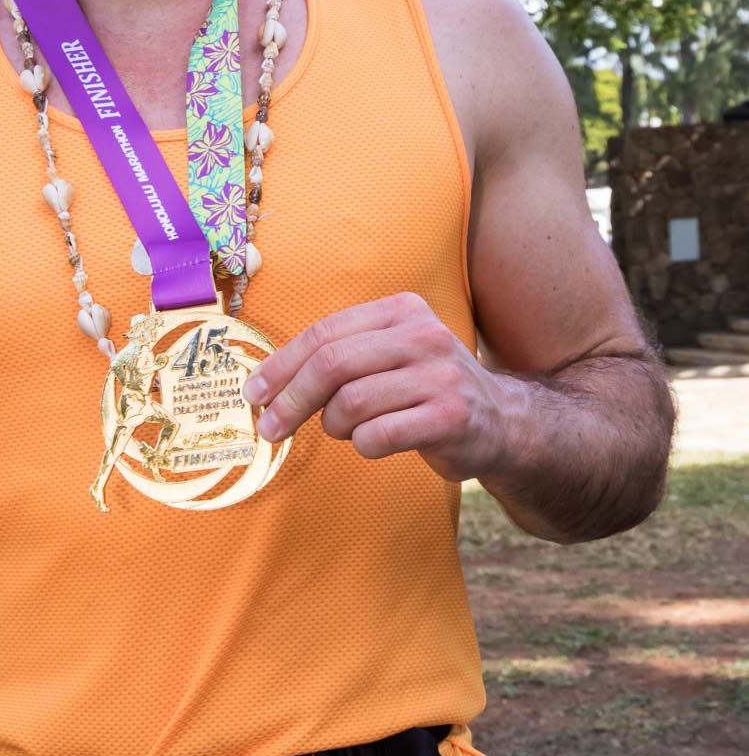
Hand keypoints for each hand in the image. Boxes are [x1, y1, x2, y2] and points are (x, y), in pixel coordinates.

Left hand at [242, 291, 512, 481]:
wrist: (501, 421)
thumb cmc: (424, 388)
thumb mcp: (389, 354)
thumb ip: (339, 357)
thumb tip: (266, 384)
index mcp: (401, 310)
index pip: (324, 334)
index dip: (281, 365)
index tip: (253, 393)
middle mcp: (422, 335)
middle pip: (331, 365)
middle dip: (291, 400)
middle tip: (269, 428)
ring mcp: (440, 375)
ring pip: (351, 403)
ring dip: (334, 425)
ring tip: (345, 429)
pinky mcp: (450, 417)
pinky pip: (379, 436)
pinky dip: (363, 445)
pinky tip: (372, 443)